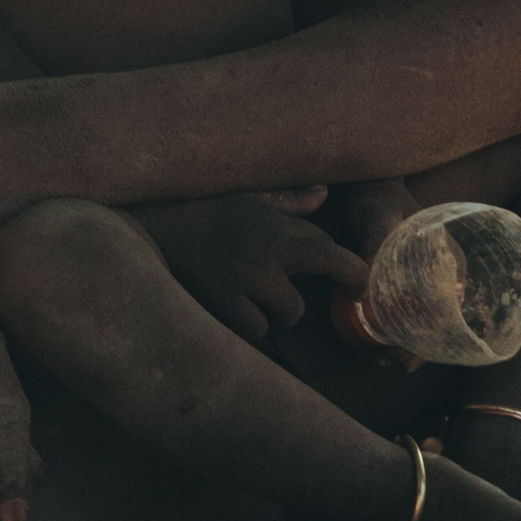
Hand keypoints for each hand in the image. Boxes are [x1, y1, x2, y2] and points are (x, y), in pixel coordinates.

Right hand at [177, 193, 372, 339]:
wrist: (158, 221)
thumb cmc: (209, 206)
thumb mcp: (252, 196)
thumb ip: (292, 201)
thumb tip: (324, 192)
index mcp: (277, 230)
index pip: (328, 253)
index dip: (351, 271)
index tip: (362, 282)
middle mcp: (264, 259)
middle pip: (301, 304)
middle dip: (292, 301)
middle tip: (281, 289)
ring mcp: (242, 284)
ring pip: (280, 317)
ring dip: (272, 312)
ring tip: (252, 293)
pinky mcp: (222, 303)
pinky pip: (254, 328)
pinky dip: (249, 322)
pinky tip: (234, 304)